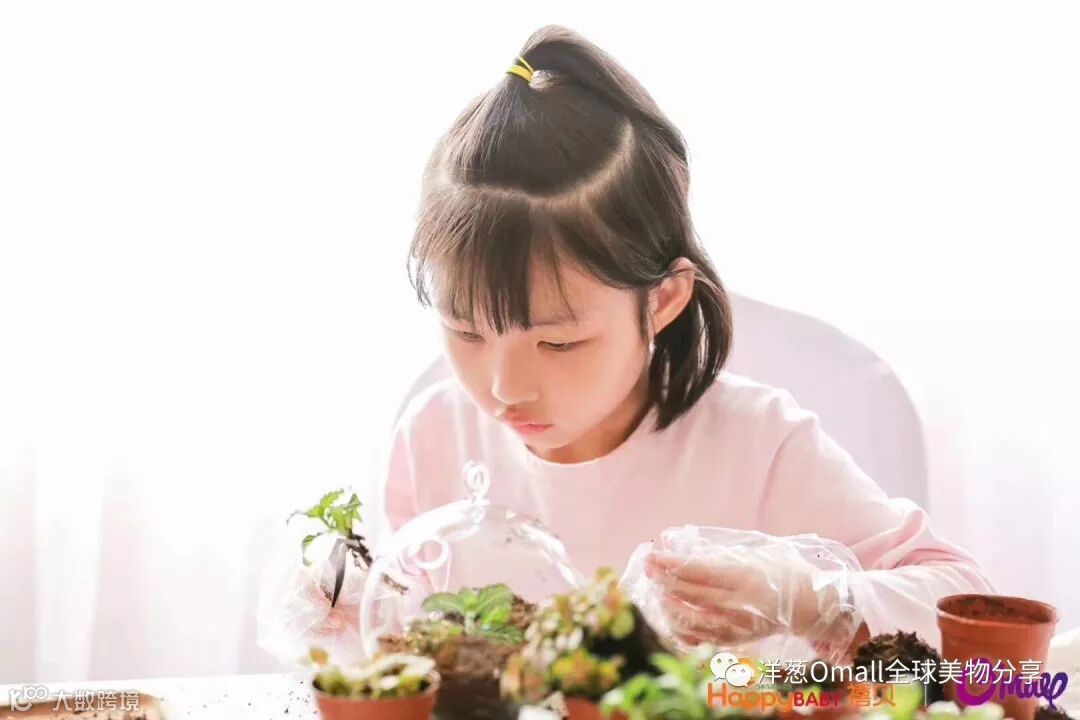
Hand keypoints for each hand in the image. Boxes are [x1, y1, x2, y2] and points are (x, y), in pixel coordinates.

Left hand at [644, 547, 836, 646]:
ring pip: (692, 620)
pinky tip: (669, 614)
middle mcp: (739, 604)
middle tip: (646, 567)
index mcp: (745, 577)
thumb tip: (678, 544)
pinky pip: (700, 638)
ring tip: (657, 589)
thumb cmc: (780, 572)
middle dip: (664, 580)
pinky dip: (680, 627)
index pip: (698, 571)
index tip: (652, 554)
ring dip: (669, 604)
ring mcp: (737, 626)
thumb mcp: (753, 554)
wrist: (811, 606)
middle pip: (691, 594)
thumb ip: (717, 553)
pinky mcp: (736, 640)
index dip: (671, 564)